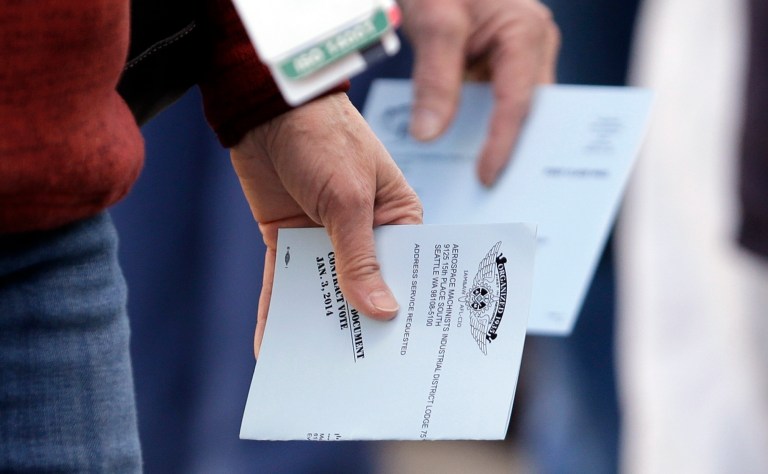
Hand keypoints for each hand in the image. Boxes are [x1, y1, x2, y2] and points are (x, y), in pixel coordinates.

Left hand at [231, 93, 422, 356]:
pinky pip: (282, 284)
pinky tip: (270, 347)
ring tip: (314, 374)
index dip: (407, 310)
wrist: (268, 107)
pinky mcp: (287, 241)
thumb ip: (360, 258)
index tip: (406, 354)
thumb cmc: (325, 138)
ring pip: (322, 292)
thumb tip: (381, 313)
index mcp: (395, 218)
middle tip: (359, 375)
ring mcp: (322, 239)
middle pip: (364, 289)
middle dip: (359, 326)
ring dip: (316, 326)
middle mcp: (363, 233)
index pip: (407, 272)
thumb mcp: (349, 199)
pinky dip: (276, 313)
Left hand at [399, 0, 558, 184]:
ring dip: (497, 145)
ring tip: (479, 189)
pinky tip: (460, 155)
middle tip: (499, 200)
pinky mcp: (498, 64)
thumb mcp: (434, 22)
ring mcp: (517, 57)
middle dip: (514, 154)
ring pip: (513, 113)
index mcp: (526, 34)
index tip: (485, 180)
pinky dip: (479, 128)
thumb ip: (435, 80)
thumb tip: (429, 137)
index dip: (502, 144)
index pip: (518, 102)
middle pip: (527, 113)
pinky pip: (494, 104)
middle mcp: (531, 47)